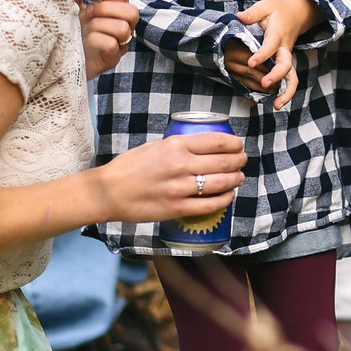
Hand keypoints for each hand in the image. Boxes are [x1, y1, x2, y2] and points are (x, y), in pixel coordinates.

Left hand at [73, 0, 137, 76]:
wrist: (63, 60)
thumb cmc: (72, 33)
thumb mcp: (72, 10)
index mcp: (115, 11)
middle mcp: (123, 27)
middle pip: (132, 11)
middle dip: (106, 8)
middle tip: (87, 12)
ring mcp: (119, 44)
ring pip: (123, 28)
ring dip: (101, 24)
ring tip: (87, 28)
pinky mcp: (111, 60)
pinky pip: (111, 45)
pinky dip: (97, 40)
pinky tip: (86, 41)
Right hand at [97, 129, 245, 222]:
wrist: (108, 191)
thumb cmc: (130, 167)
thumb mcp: (156, 146)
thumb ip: (180, 146)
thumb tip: (205, 146)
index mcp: (176, 145)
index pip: (218, 141)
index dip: (235, 144)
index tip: (239, 145)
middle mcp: (180, 165)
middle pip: (224, 162)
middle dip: (239, 161)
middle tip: (242, 161)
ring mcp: (179, 188)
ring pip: (221, 183)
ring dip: (236, 180)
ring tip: (239, 178)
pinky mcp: (176, 208)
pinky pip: (209, 205)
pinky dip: (224, 200)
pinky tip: (228, 196)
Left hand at [232, 0, 322, 109]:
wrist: (298, 13)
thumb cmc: (278, 11)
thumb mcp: (266, 6)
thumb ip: (253, 13)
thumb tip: (239, 17)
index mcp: (278, 34)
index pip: (271, 45)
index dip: (262, 54)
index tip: (252, 62)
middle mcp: (284, 48)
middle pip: (286, 65)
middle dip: (277, 76)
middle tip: (265, 84)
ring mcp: (287, 58)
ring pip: (292, 77)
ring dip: (287, 92)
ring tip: (277, 106)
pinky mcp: (286, 64)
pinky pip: (287, 80)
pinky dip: (282, 94)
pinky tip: (272, 104)